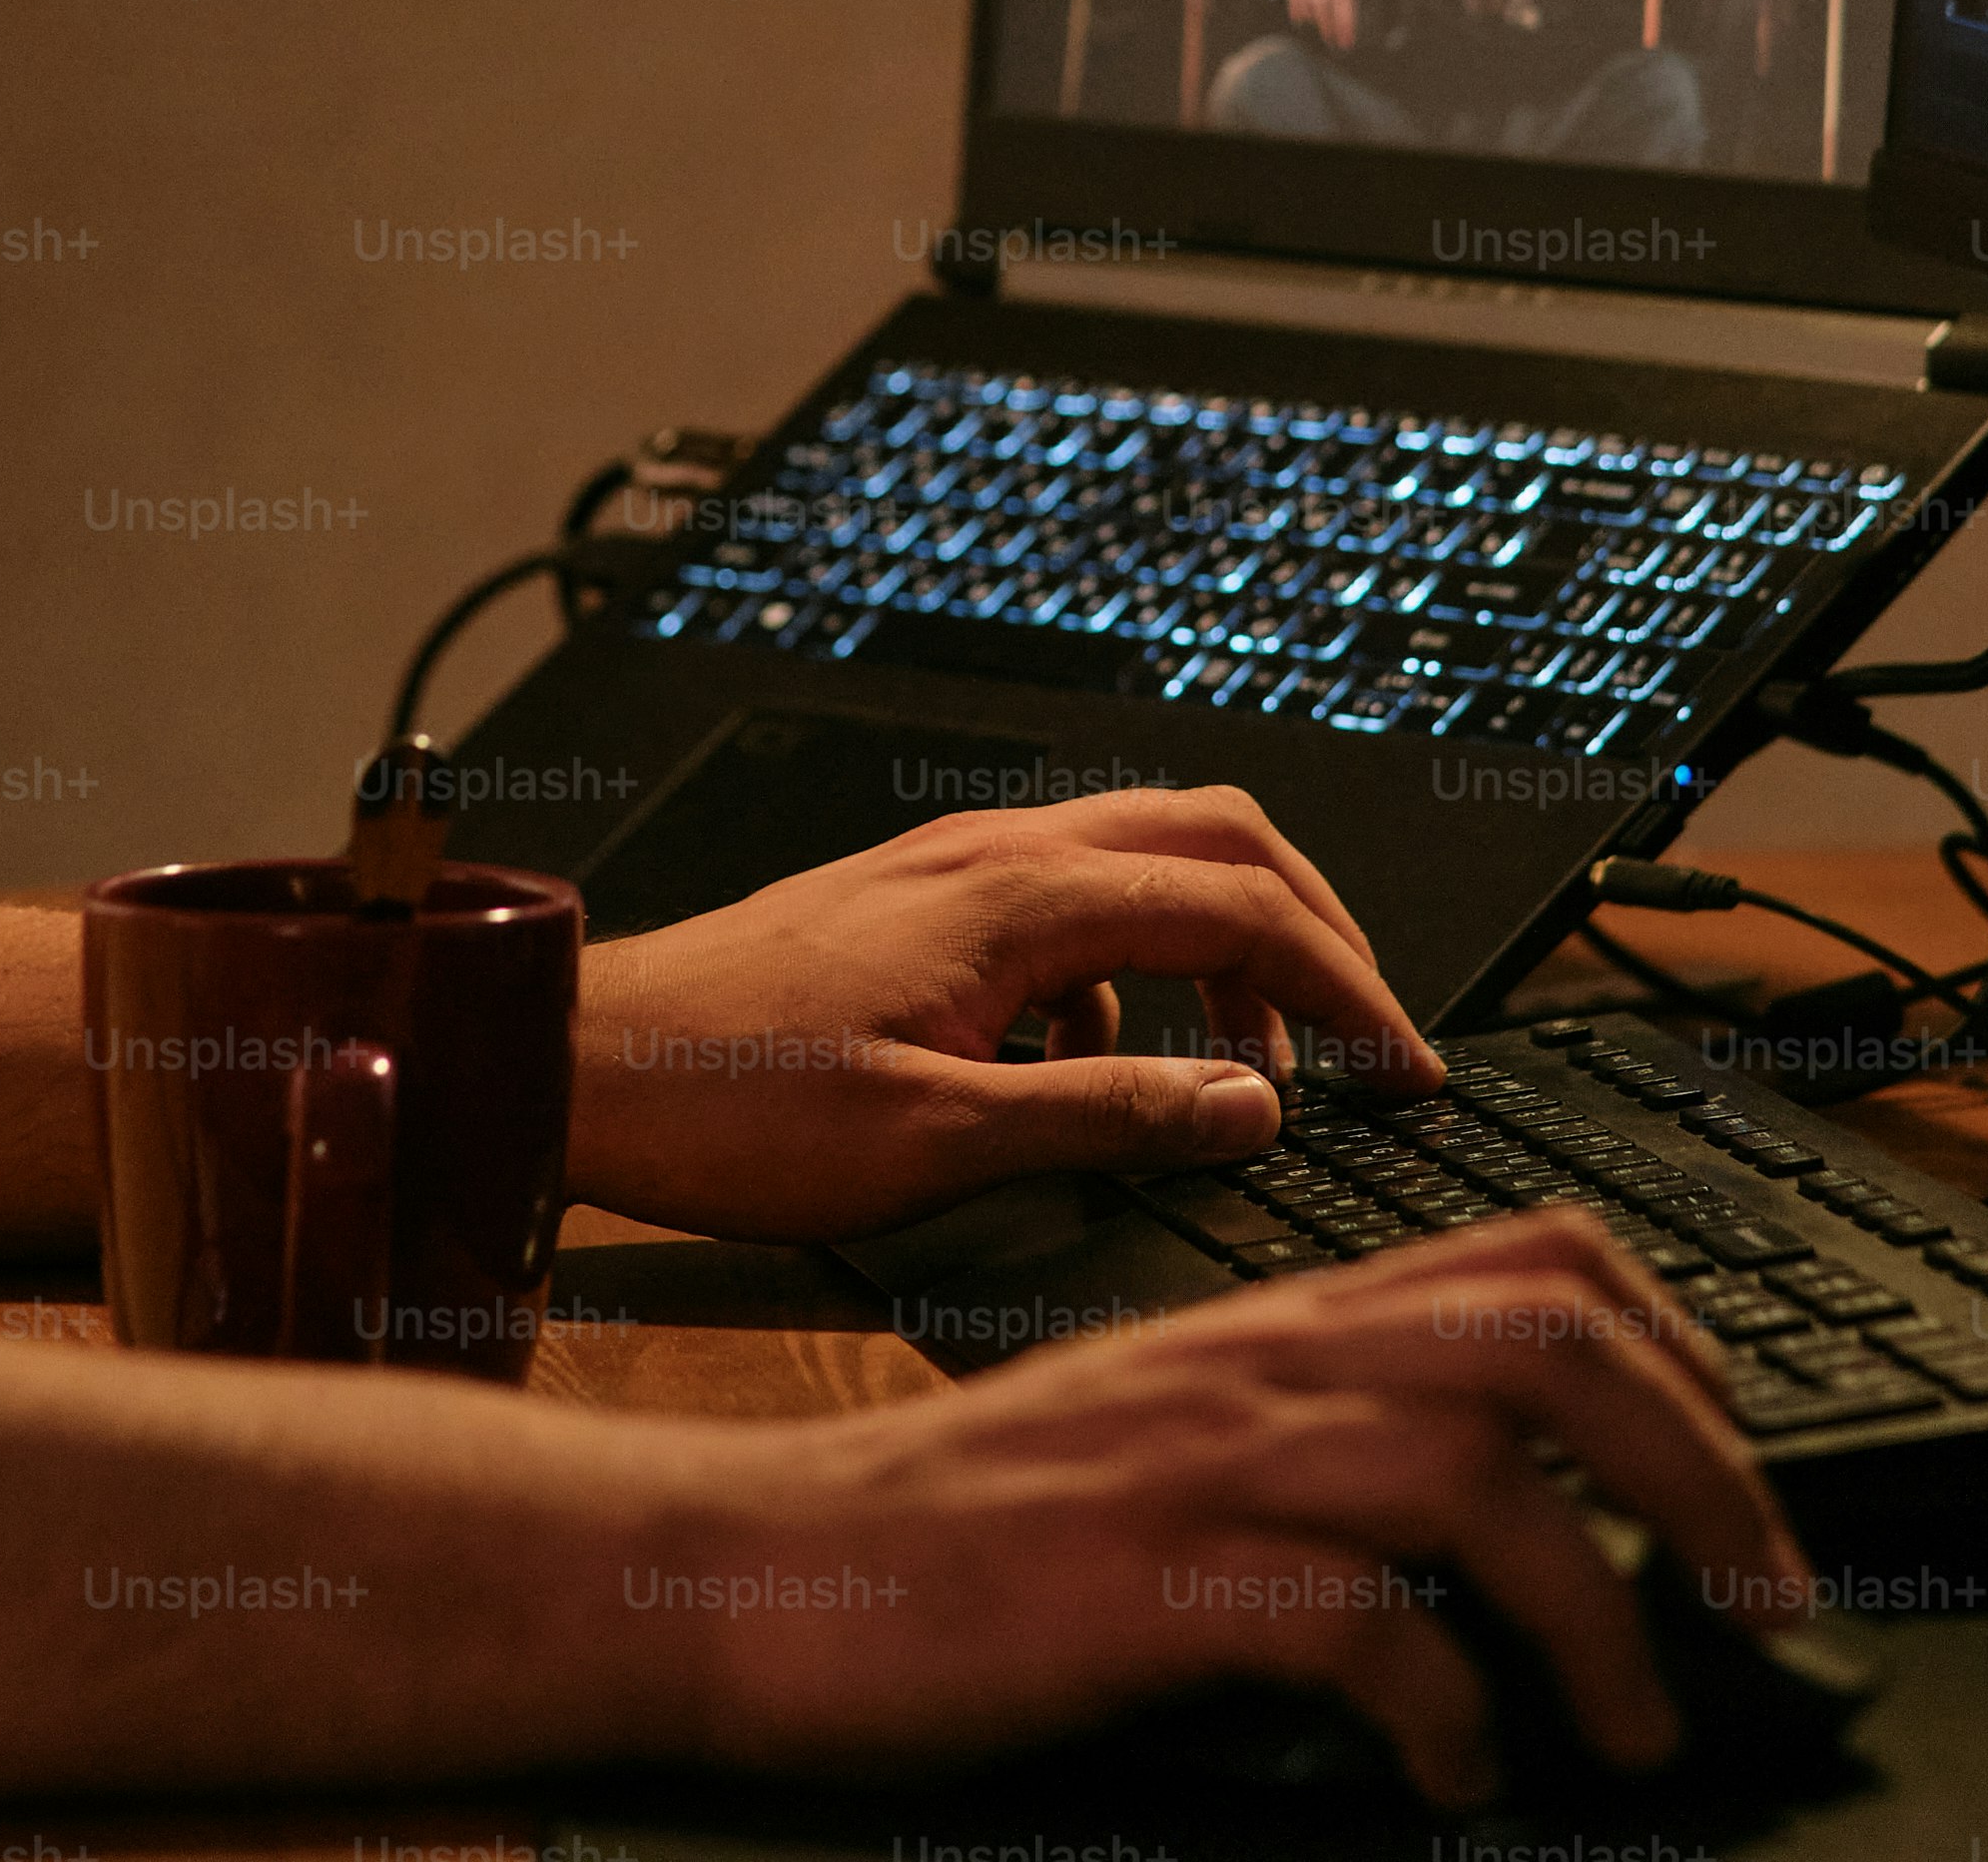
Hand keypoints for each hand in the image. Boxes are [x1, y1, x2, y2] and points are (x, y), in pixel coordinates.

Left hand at [564, 787, 1437, 1241]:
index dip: (1350, 995)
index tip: (1408, 1074)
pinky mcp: (920, 907)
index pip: (1246, 912)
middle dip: (1316, 936)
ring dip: (1224, 956)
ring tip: (1241, 1078)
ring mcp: (956, 871)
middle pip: (1222, 843)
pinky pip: (1072, 910)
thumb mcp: (937, 1144)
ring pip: (1149, 865)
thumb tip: (1253, 1107)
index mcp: (1024, 898)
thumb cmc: (731, 1105)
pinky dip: (1128, 980)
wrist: (578, 1060)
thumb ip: (1109, 1117)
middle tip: (1367, 1041)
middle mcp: (1000, 854)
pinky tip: (1089, 1077)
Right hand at [661, 1216, 1806, 1808]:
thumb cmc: (960, 1536)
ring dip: (1603, 1617)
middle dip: (1710, 1470)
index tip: (1741, 1473)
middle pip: (1557, 1343)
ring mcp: (1201, 1463)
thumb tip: (1497, 1525)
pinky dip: (1446, 1711)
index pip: (1539, 1260)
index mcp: (1275, 1324)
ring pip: (1484, 1476)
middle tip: (1771, 1604)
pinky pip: (1357, 1624)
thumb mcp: (1162, 1443)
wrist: (756, 1572)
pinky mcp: (1143, 1581)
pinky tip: (1457, 1779)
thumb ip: (1310, 1444)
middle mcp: (1260, 1364)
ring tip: (1639, 1732)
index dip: (1683, 1353)